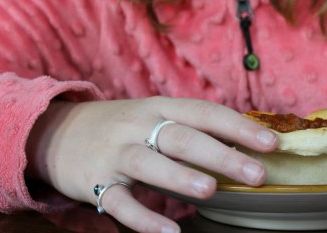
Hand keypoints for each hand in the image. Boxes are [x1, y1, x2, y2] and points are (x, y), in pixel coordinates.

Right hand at [26, 96, 277, 232]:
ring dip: (179, 175)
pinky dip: (143, 219)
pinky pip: (119, 203)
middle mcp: (138, 126)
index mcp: (158, 107)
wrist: (55, 132)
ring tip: (210, 189)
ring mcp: (115, 153)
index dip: (238, 127)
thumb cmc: (120, 127)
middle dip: (221, 153)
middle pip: (182, 136)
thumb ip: (189, 128)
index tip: (271, 143)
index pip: (204, 112)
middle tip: (257, 173)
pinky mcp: (95, 182)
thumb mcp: (152, 116)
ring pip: (148, 163)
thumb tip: (242, 144)